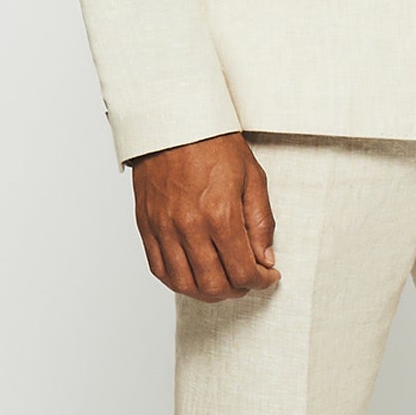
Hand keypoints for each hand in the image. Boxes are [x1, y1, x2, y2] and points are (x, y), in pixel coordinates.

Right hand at [129, 133, 279, 300]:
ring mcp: (164, 228)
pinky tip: (195, 276)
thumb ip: (261, 222)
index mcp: (220, 215)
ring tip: (223, 281)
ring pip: (184, 285)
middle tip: (248, 281)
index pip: (243, 271)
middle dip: (238, 290)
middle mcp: (189, 226)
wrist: (173, 122)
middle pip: (214, 286)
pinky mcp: (146, 226)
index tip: (269, 276)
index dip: (262, 281)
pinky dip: (179, 282)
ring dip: (208, 292)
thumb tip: (264, 258)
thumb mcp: (253, 178)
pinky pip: (160, 269)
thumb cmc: (213, 144)